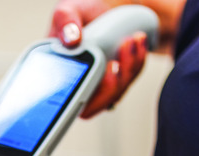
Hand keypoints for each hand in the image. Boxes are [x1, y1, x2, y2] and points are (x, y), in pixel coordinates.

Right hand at [49, 0, 149, 117]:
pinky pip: (128, 79)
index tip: (101, 73)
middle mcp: (77, 81)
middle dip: (112, 85)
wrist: (103, 8)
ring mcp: (97, 82)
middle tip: (117, 61)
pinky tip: (138, 43)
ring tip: (132, 40)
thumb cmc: (81, 13)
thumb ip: (65, 20)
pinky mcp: (115, 79)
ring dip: (128, 69)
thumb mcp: (68, 9)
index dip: (83, 97)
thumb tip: (71, 39)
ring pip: (115, 92)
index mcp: (59, 70)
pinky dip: (137, 62)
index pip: (66, 99)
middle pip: (95, 103)